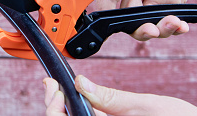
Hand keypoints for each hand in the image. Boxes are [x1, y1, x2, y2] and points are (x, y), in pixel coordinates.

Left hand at [43, 76, 196, 115]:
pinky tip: (80, 102)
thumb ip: (111, 98)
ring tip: (60, 92)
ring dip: (65, 110)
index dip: (54, 106)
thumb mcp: (145, 105)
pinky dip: (81, 113)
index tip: (53, 87)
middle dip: (55, 106)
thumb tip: (82, 84)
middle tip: (51, 87)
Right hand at [94, 0, 196, 39]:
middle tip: (145, 28)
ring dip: (152, 30)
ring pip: (143, 20)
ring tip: (169, 25)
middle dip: (129, 25)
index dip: (100, 3)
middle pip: (122, 12)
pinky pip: (167, 18)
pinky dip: (173, 27)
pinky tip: (181, 26)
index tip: (102, 15)